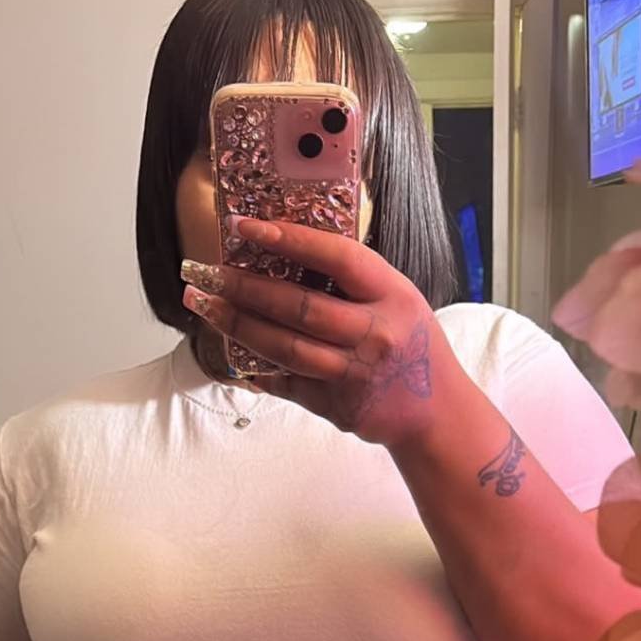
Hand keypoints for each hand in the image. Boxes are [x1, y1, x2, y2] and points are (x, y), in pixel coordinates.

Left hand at [180, 219, 462, 448]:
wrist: (436, 414)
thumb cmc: (412, 346)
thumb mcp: (400, 299)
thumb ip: (354, 280)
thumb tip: (288, 248)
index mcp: (393, 296)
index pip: (337, 257)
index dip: (289, 239)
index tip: (245, 226)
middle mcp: (374, 335)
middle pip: (298, 307)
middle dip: (243, 287)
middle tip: (204, 272)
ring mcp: (353, 375)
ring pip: (284, 348)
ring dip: (237, 325)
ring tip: (204, 305)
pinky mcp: (337, 406)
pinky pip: (287, 383)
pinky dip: (258, 367)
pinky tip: (233, 351)